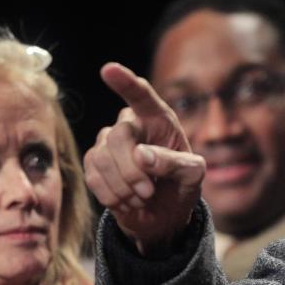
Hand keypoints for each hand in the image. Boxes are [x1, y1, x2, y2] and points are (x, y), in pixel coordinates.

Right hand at [84, 63, 205, 255]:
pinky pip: (92, 175)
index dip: (125, 82)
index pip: (141, 95)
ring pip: (102, 158)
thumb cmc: (181, 186)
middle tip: (148, 192)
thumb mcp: (192, 176)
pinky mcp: (94, 162)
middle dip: (132, 170)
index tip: (109, 70)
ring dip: (123, 187)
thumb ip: (174, 163)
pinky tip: (126, 201)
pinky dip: (111, 195)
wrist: (163, 214)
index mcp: (159, 119)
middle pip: (119, 137)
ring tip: (142, 198)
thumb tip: (142, 155)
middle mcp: (131, 124)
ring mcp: (108, 142)